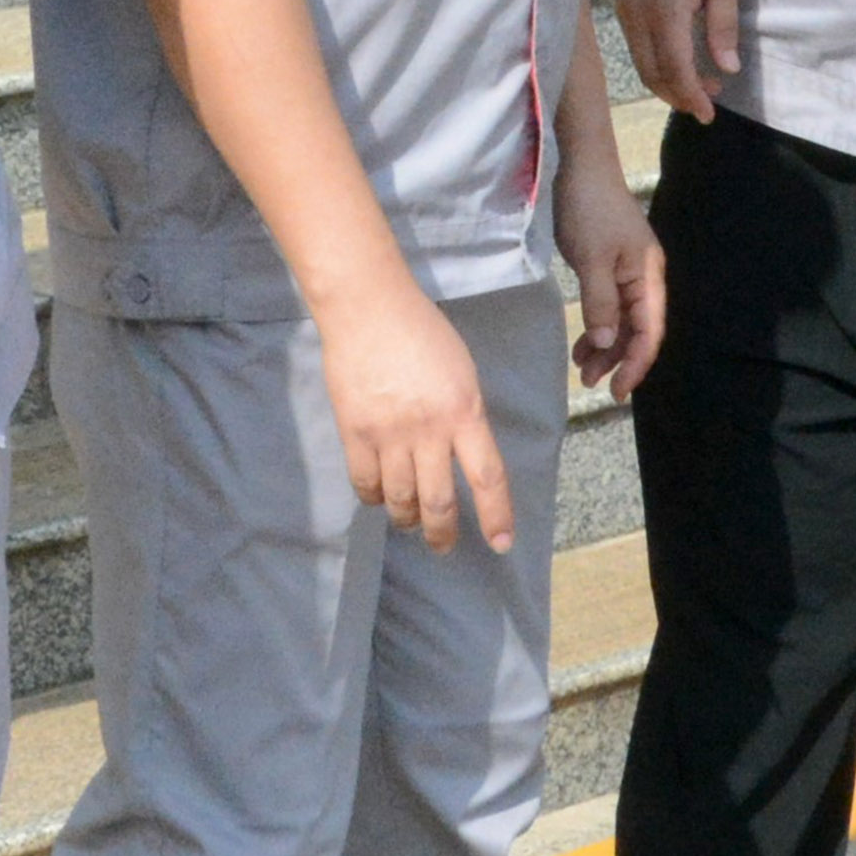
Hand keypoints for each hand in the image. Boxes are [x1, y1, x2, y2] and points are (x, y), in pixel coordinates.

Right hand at [323, 277, 517, 551]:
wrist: (368, 309)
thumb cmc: (422, 333)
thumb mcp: (462, 373)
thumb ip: (465, 417)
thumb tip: (463, 458)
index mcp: (465, 412)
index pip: (488, 476)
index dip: (496, 516)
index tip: (501, 544)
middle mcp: (429, 430)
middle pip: (439, 501)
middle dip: (443, 533)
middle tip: (443, 546)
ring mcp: (389, 434)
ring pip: (400, 500)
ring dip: (407, 519)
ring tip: (410, 522)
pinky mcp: (354, 433)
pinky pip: (365, 484)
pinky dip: (374, 498)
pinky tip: (379, 498)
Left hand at [561, 166, 668, 397]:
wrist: (582, 168)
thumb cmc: (590, 210)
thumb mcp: (592, 259)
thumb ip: (600, 303)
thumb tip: (608, 342)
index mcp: (649, 276)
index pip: (650, 331)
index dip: (636, 364)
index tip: (617, 389)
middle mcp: (644, 278)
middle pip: (638, 330)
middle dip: (618, 359)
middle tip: (590, 382)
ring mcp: (628, 273)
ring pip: (623, 322)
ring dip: (605, 346)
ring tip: (583, 369)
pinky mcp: (611, 268)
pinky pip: (609, 307)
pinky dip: (597, 326)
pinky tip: (583, 343)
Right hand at [614, 0, 741, 125]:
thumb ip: (723, 26)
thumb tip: (727, 69)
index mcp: (665, 11)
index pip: (676, 69)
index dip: (692, 96)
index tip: (710, 115)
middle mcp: (638, 16)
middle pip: (652, 74)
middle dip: (679, 96)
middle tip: (708, 103)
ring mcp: (626, 9)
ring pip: (641, 63)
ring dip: (667, 81)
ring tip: (699, 83)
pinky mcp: (622, 1)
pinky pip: (635, 45)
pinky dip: (655, 62)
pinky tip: (678, 58)